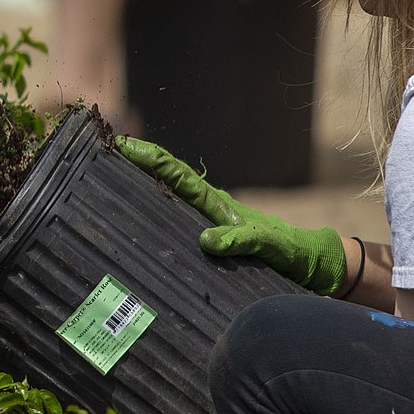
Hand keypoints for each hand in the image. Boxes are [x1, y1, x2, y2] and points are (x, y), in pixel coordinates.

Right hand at [118, 136, 349, 295]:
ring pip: (166, 202)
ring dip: (139, 191)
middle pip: (165, 182)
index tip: (122, 145)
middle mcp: (208, 211)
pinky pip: (174, 227)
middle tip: (100, 157)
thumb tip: (207, 240)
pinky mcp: (211, 243)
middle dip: (134, 167)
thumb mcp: (274, 247)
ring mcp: (208, 225)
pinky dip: (153, 221)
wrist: (313, 268)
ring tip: (105, 188)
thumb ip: (246, 240)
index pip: (177, 175)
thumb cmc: (295, 255)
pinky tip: (135, 231)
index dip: (150, 158)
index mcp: (218, 205)